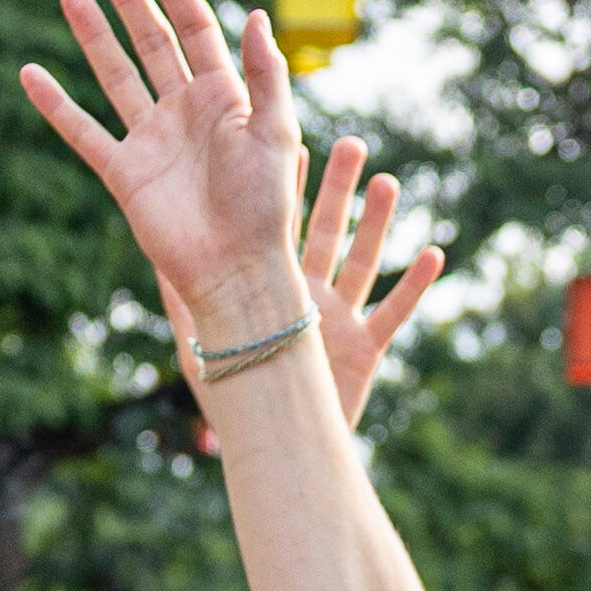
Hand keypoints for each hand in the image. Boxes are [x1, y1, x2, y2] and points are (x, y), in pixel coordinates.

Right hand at [24, 0, 314, 348]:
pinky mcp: (124, 174)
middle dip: (130, 0)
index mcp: (224, 97)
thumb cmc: (265, 208)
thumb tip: (254, 14)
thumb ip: (266, 75)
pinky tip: (31, 74)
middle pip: (152, 42)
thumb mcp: (275, 132)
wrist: (236, 271)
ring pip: (115, 75)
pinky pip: (83, 131)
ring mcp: (151, 140)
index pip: (195, 29)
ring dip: (93, 36)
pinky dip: (56, 105)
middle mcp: (184, 111)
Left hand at [157, 129, 446, 427]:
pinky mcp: (366, 349)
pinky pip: (395, 312)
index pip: (282, 227)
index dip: (291, 189)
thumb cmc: (237, 398)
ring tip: (388, 182)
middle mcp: (311, 295)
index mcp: (274, 287)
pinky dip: (414, 285)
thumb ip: (185, 301)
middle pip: (329, 232)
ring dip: (377, 224)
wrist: (276, 445)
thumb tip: (157, 259)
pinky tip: (433, 253)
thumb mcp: (201, 345)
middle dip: (340, 190)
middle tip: (351, 145)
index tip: (295, 147)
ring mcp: (341, 319)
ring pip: (364, 262)